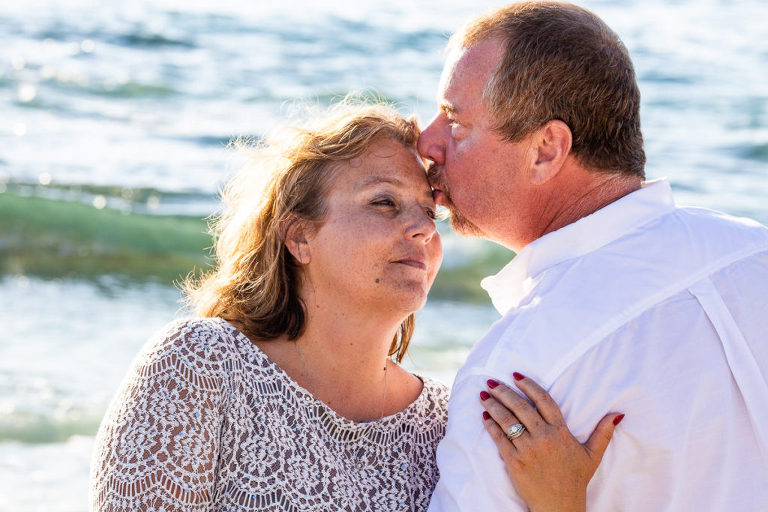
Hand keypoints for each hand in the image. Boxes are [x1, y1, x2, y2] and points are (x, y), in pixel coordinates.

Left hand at [479, 373, 622, 511]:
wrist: (559, 506)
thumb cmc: (575, 479)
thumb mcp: (593, 455)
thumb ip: (603, 432)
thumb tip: (618, 414)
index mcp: (561, 432)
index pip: (543, 400)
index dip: (528, 385)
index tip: (516, 375)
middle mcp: (544, 437)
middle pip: (520, 407)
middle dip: (503, 391)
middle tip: (492, 382)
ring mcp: (528, 449)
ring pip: (507, 420)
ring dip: (493, 405)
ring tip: (483, 395)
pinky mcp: (514, 461)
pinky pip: (499, 438)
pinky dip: (490, 426)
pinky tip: (484, 417)